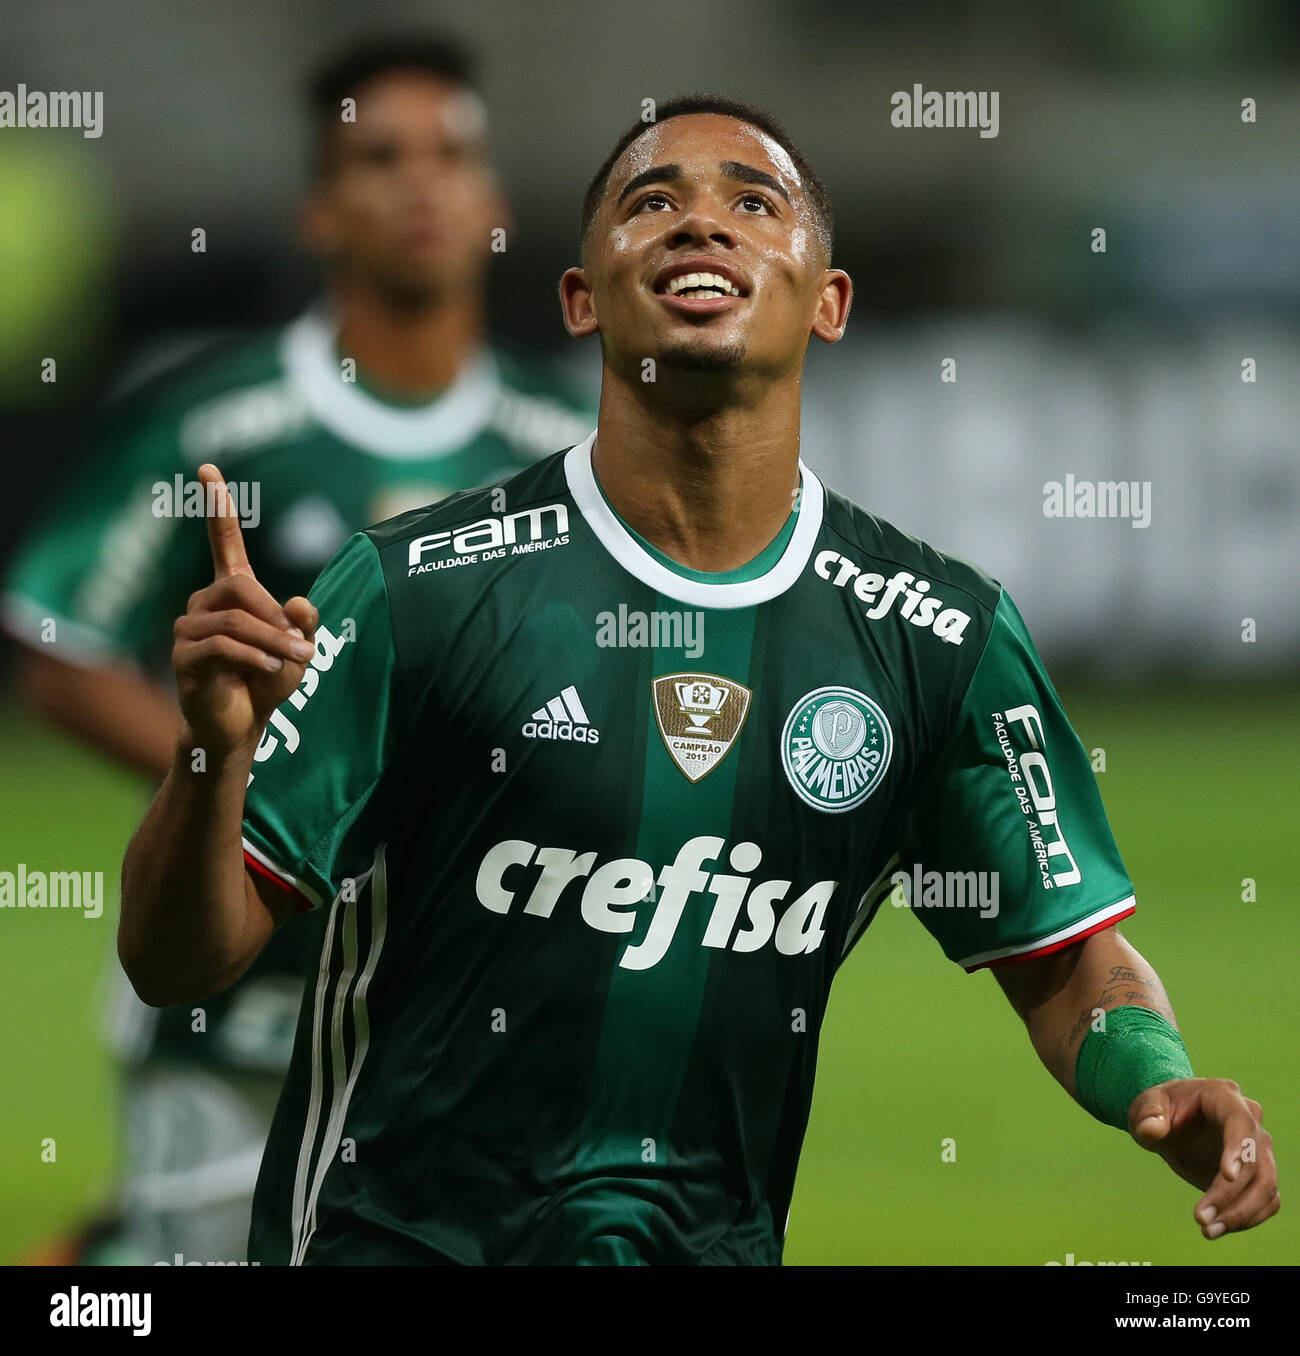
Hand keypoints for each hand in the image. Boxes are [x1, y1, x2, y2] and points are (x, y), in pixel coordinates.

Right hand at [172, 463, 317, 756]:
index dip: (218, 507)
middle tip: (302, 648)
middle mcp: (205, 603)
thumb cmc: (266, 682)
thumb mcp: (297, 650)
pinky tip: (265, 668)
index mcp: (232, 592)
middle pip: (239, 588)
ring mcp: (189, 628)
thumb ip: (303, 624)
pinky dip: (250, 655)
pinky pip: (219, 645)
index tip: (209, 470)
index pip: (223, 542)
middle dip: (275, 617)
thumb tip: (300, 602)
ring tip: (292, 661)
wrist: (239, 726)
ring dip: (271, 641)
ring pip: (234, 621)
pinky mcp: (184, 656)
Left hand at [1129, 1078, 1278, 1239]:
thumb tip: (1152, 1130)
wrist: (1169, 1122)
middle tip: (1200, 1218)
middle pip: (1256, 1161)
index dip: (1237, 1149)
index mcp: (1223, 1095)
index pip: (1240, 1122)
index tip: (1227, 1177)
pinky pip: (1267, 1200)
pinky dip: (1248, 1218)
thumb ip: (1147, 1115)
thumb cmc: (1158, 1110)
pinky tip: (1219, 1228)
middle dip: (1231, 1194)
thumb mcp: (1145, 1107)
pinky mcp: (1258, 1173)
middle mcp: (1249, 1120)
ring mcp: (1257, 1148)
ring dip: (1242, 1213)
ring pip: (1266, 1185)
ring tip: (1208, 1230)